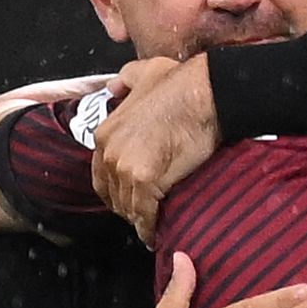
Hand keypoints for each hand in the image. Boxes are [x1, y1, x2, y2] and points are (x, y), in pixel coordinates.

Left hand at [91, 54, 219, 245]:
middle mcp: (110, 153)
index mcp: (105, 133)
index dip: (115, 190)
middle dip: (127, 206)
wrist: (204, 92)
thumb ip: (124, 80)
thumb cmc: (180, 82)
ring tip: (152, 226)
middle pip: (114, 194)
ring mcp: (127, 168)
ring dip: (140, 219)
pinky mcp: (148, 181)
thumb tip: (114, 86)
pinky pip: (145, 214)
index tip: (127, 198)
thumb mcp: (143, 72)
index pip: (102, 175)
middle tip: (142, 214)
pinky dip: (150, 228)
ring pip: (129, 207)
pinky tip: (156, 235)